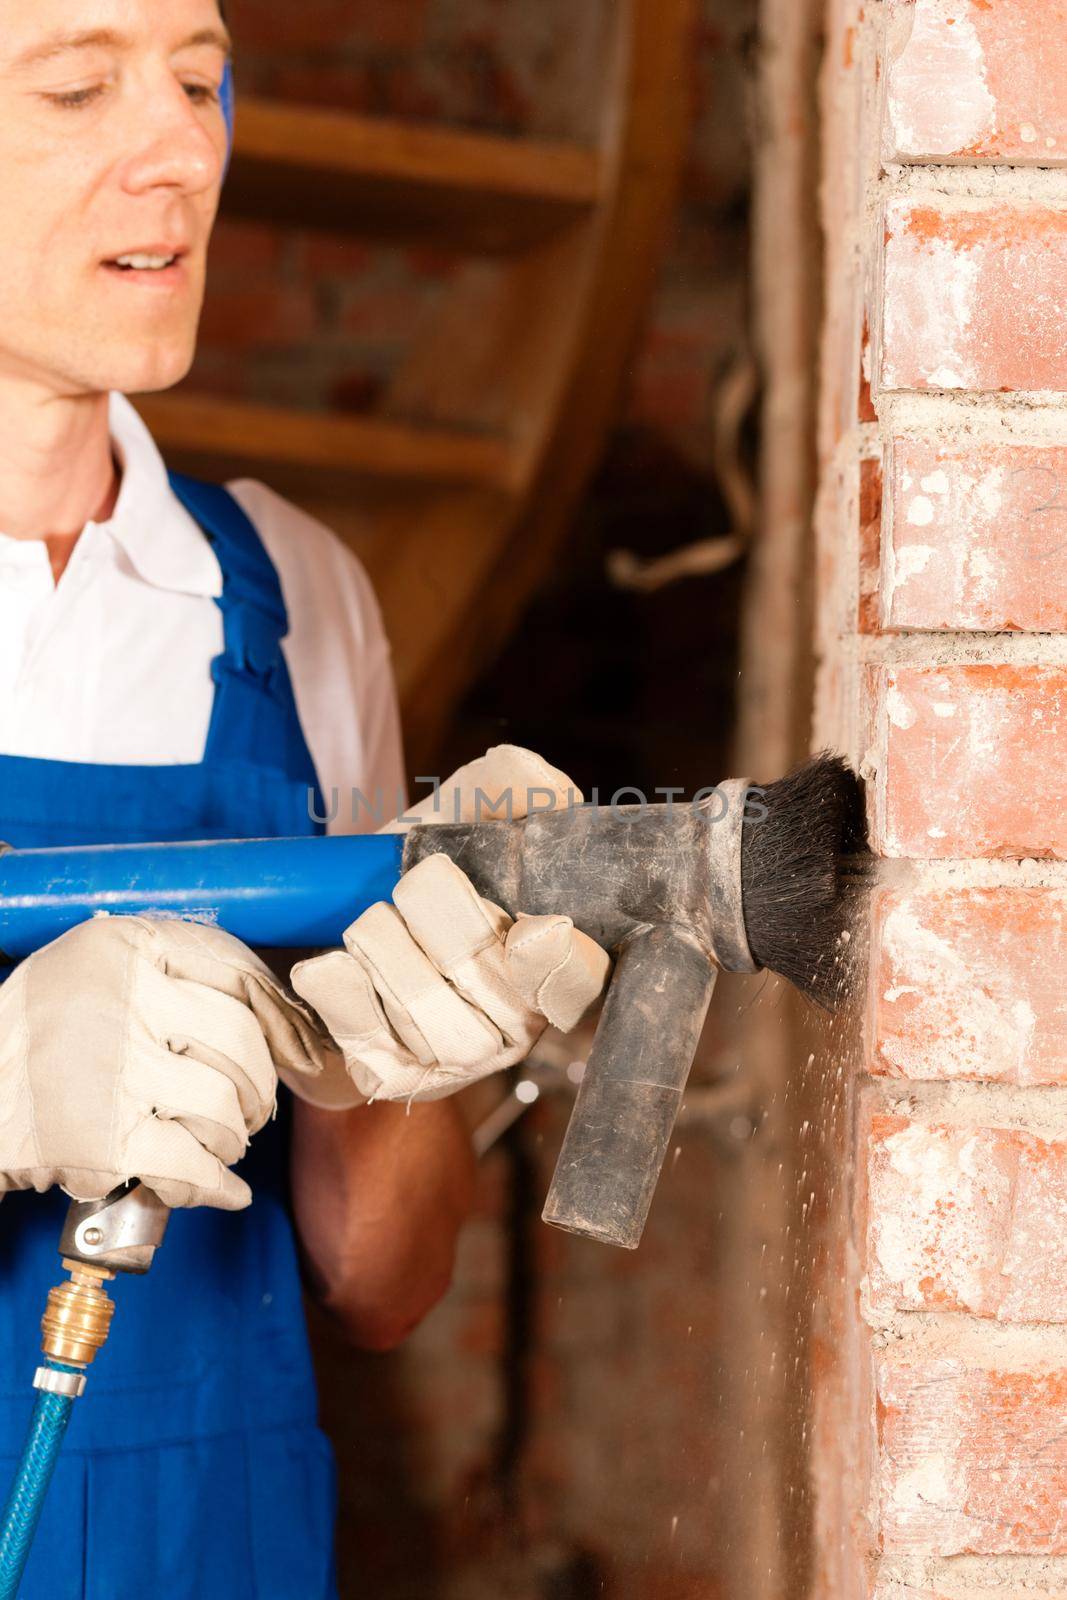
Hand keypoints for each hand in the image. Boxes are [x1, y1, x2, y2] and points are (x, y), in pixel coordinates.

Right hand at [0, 916, 329, 1209]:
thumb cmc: (42, 1034)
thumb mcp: (97, 970)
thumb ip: (176, 976)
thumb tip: (281, 1015)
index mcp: (122, 945)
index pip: (235, 970)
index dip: (278, 1017)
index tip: (296, 1048)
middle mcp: (121, 997)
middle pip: (241, 1043)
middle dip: (258, 1089)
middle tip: (250, 1110)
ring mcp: (113, 1068)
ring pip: (222, 1107)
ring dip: (231, 1139)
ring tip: (218, 1144)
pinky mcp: (103, 1138)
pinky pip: (192, 1165)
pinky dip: (214, 1186)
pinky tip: (220, 1189)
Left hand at [291, 746, 610, 1104]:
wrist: (327, 924)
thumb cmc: (413, 869)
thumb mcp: (457, 816)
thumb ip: (505, 788)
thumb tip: (545, 785)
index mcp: (550, 961)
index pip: (579, 979)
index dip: (557, 961)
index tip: (528, 927)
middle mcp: (516, 1022)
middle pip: (487, 983)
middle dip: (438, 915)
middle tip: (414, 887)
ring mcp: (457, 1061)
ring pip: (427, 1013)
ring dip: (384, 947)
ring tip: (370, 920)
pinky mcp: (395, 1079)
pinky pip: (370, 1041)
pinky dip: (342, 989)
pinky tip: (334, 962)